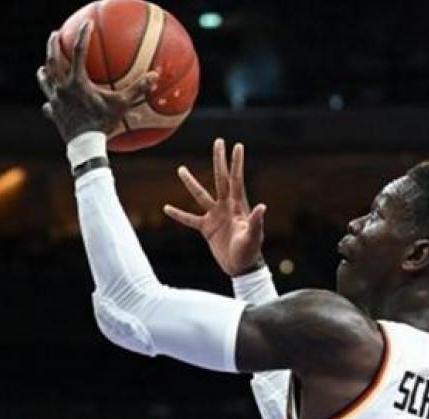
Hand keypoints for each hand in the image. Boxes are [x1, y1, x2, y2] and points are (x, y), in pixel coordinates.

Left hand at [36, 23, 157, 143]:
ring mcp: (55, 101)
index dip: (84, 35)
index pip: (80, 51)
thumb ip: (136, 89)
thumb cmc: (102, 124)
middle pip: (53, 60)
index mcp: (77, 81)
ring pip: (45, 81)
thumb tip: (154, 76)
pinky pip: (48, 106)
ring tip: (43, 68)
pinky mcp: (53, 114)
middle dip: (53, 45)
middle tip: (55, 35)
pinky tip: (49, 104)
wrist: (85, 146)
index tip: (87, 24)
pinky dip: (49, 103)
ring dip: (44, 72)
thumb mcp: (121, 105)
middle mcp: (62, 87)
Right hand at [164, 138, 267, 276]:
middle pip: (220, 179)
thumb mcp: (253, 237)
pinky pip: (189, 219)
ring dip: (191, 183)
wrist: (241, 267)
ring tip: (181, 168)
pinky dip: (178, 214)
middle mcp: (226, 206)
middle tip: (218, 142)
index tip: (237, 145)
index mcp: (238, 206)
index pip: (236, 180)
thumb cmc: (250, 251)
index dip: (236, 163)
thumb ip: (255, 222)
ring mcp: (215, 216)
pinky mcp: (206, 228)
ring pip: (200, 196)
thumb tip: (262, 206)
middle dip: (219, 160)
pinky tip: (166, 208)